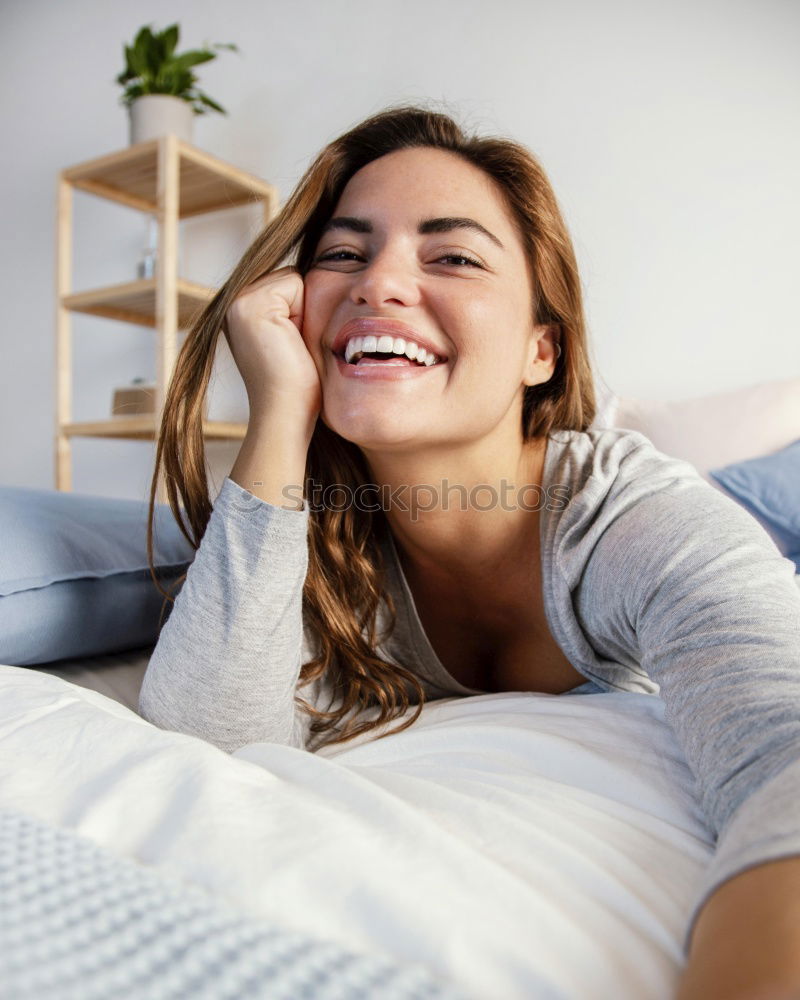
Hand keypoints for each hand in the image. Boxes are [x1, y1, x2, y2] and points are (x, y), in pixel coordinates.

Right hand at [224, 266, 321, 428]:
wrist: (284, 411)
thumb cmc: (295, 384)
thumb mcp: (290, 336)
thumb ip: (289, 307)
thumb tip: (310, 279)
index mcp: (240, 308)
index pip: (286, 282)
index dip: (301, 311)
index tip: (290, 345)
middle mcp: (232, 301)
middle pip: (290, 276)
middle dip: (302, 308)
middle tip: (291, 346)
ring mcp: (237, 301)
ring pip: (293, 278)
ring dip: (303, 311)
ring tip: (290, 344)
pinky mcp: (250, 304)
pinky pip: (296, 283)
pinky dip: (303, 312)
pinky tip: (290, 340)